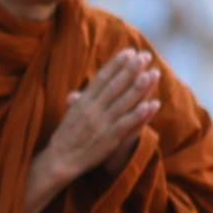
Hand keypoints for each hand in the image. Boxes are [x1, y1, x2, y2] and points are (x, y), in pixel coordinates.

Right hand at [44, 49, 160, 185]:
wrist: (59, 161)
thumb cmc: (65, 138)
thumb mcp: (68, 116)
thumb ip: (77, 102)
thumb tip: (78, 92)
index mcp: (82, 102)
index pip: (101, 78)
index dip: (115, 64)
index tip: (129, 51)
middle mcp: (92, 110)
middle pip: (114, 86)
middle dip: (130, 69)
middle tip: (145, 55)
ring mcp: (101, 124)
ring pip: (122, 102)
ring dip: (138, 87)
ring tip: (151, 73)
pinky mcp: (109, 139)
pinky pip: (127, 124)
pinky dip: (140, 114)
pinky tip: (153, 104)